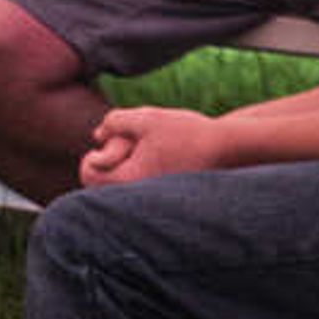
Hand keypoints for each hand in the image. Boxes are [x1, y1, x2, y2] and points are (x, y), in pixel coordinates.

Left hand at [79, 104, 227, 187]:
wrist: (230, 150)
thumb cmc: (189, 133)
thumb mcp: (147, 119)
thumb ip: (115, 123)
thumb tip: (97, 135)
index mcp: (131, 181)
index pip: (88, 175)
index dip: (94, 155)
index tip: (113, 141)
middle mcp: (141, 197)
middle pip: (104, 183)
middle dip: (112, 160)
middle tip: (132, 143)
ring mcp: (155, 200)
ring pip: (124, 184)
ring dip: (129, 163)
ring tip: (150, 147)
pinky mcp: (167, 199)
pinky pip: (143, 187)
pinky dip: (144, 170)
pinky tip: (162, 155)